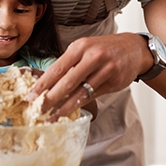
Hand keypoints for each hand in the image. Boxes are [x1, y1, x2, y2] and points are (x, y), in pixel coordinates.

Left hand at [27, 33, 150, 118]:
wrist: (134, 49)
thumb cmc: (104, 48)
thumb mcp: (85, 48)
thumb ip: (69, 64)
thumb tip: (48, 83)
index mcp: (80, 47)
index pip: (57, 68)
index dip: (43, 84)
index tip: (31, 96)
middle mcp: (92, 57)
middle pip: (67, 82)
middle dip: (50, 99)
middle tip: (38, 111)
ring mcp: (105, 70)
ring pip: (80, 93)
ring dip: (64, 108)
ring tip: (52, 118)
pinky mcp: (113, 82)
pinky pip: (92, 96)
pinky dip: (79, 106)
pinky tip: (69, 112)